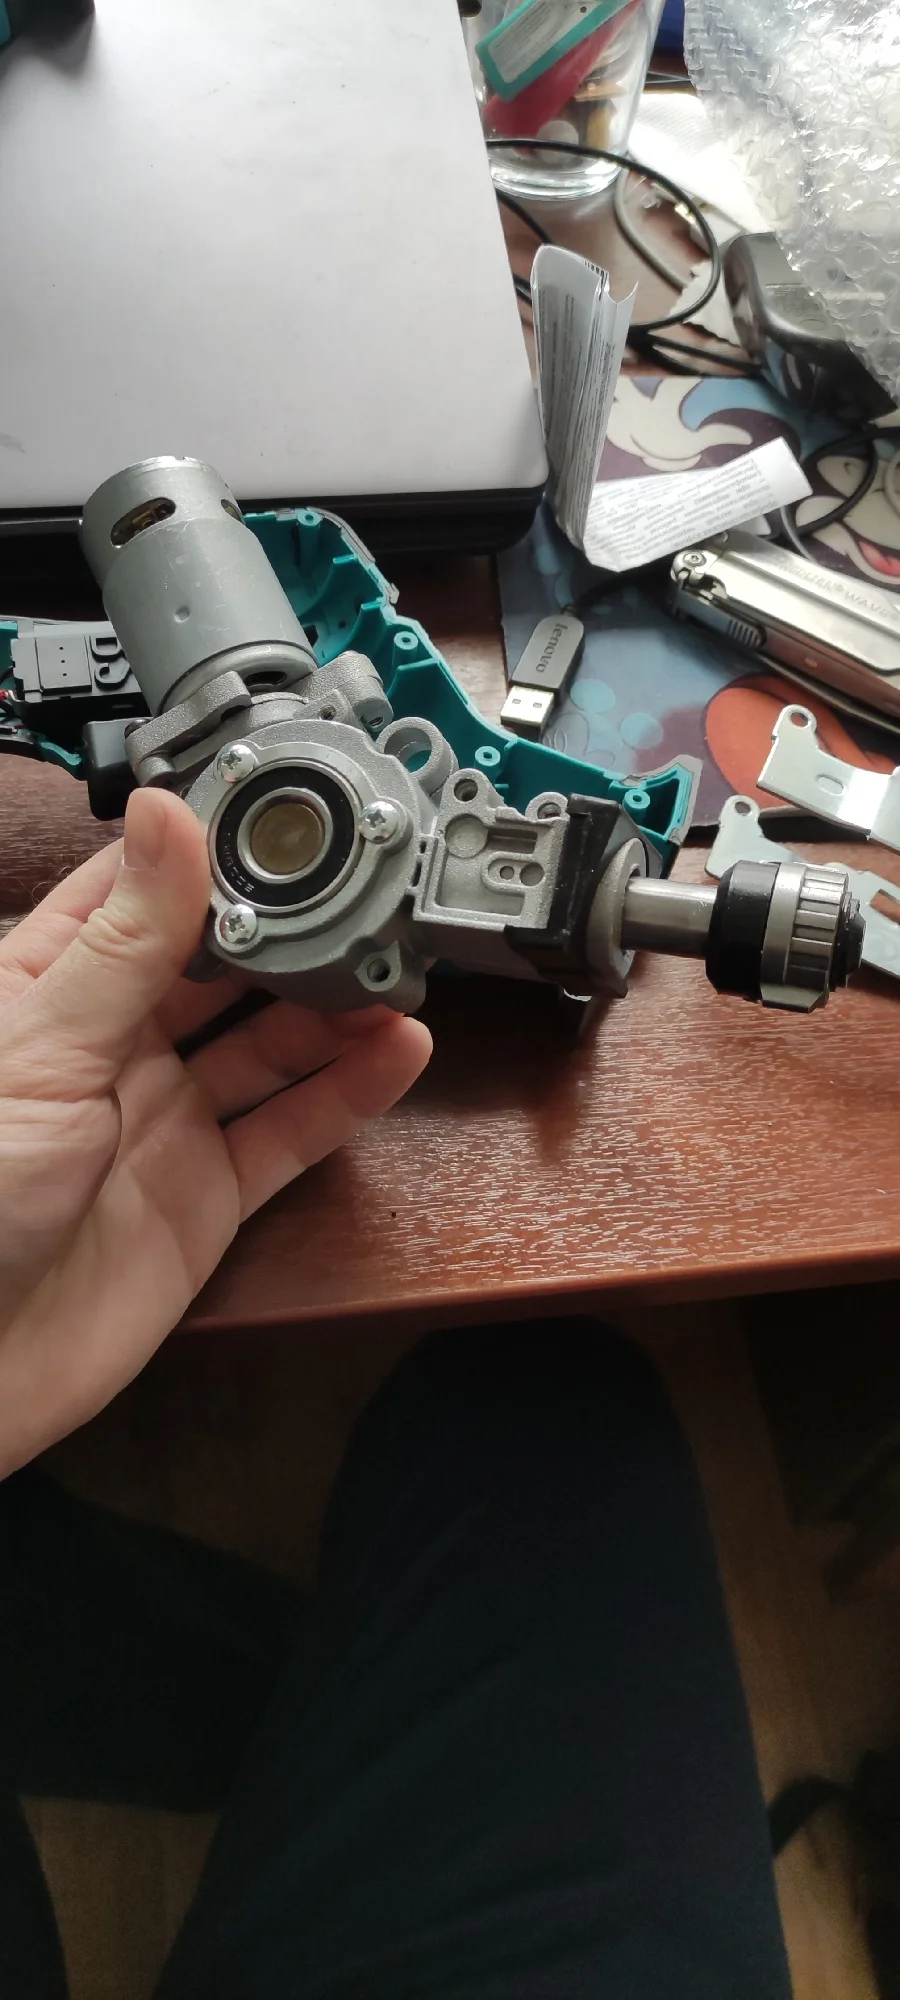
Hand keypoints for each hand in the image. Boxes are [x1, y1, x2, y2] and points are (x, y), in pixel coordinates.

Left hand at [0, 789, 430, 1475]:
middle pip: (222, 966)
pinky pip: (292, 1129)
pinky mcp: (208, 1190)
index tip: (280, 815)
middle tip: (364, 898)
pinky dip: (349, 1091)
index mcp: (49, 988)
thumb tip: (168, 818)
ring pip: (271, 1042)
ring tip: (395, 971)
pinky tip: (396, 1050)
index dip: (207, 854)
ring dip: (334, 1006)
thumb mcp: (40, 1048)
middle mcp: (112, 1044)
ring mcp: (166, 1117)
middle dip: (290, 931)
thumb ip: (123, 942)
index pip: (139, 894)